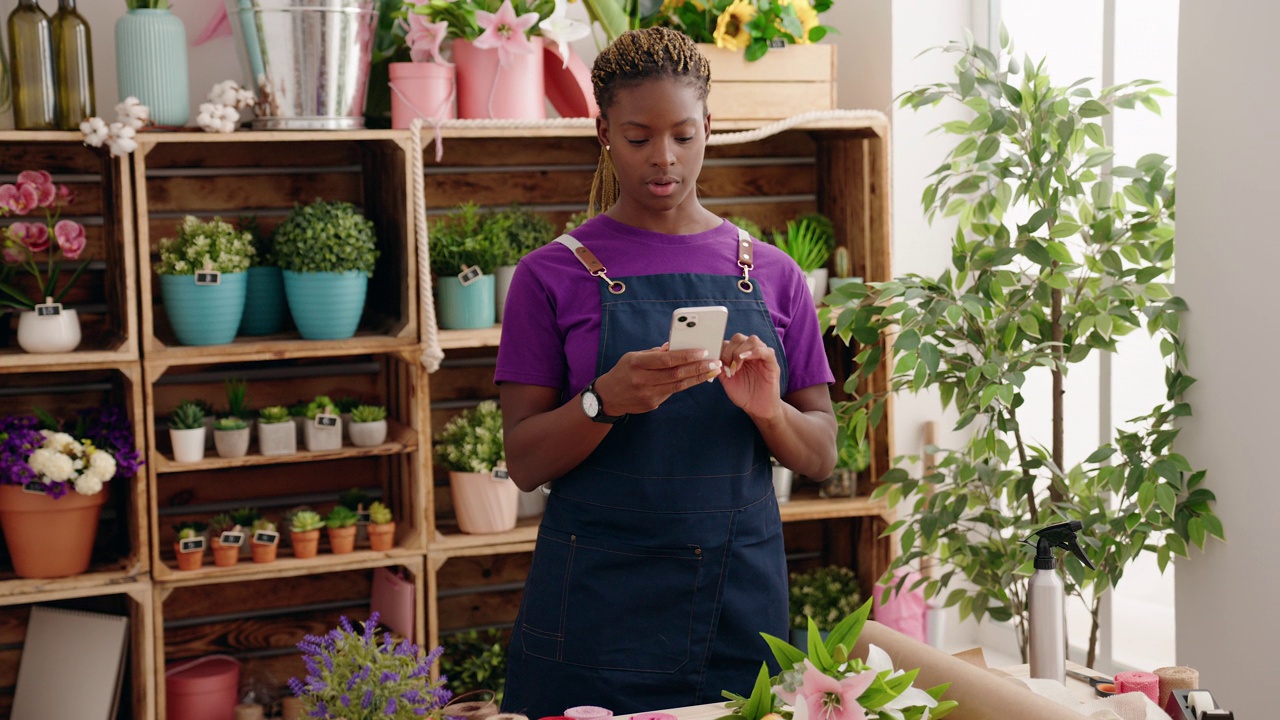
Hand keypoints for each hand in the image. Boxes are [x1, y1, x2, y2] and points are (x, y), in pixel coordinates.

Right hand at [593, 344, 722, 414]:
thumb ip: (655, 353)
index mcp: (637, 363)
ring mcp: (647, 394)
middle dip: (698, 367)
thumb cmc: (624, 371)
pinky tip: (697, 378)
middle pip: (675, 373)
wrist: (608, 397)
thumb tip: (676, 346)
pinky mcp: (652, 404)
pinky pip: (672, 392)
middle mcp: (642, 380)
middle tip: (714, 362)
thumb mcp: (634, 356)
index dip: (686, 355)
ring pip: (678, 385)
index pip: (666, 359)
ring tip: (712, 371)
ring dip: (697, 377)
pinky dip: (685, 384)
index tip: (703, 351)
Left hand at [719, 333, 782, 419]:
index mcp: (740, 354)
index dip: (722, 349)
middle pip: (740, 338)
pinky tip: (746, 358)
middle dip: (730, 350)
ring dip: (740, 351)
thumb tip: (712, 356)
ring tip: (736, 367)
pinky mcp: (772, 363)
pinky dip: (755, 352)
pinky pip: (767, 351)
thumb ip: (720, 367)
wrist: (757, 409)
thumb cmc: (743, 394)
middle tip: (727, 365)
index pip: (730, 341)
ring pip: (753, 340)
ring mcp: (763, 356)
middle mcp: (751, 352)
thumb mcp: (727, 380)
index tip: (717, 362)